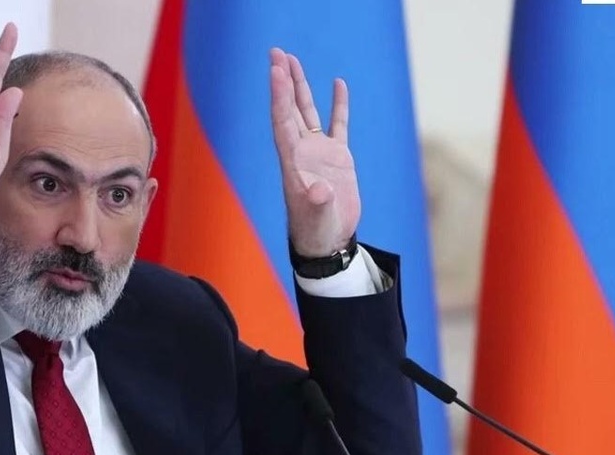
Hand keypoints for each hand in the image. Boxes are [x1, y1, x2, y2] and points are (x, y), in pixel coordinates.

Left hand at [268, 48, 360, 256]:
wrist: (327, 241)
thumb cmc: (317, 230)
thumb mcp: (318, 216)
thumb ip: (318, 201)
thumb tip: (320, 190)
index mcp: (293, 161)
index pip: (283, 121)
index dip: (279, 96)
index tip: (276, 71)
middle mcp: (302, 151)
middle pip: (289, 108)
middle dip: (283, 81)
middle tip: (276, 53)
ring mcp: (319, 153)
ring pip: (307, 112)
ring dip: (300, 87)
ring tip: (293, 60)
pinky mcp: (337, 158)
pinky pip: (336, 125)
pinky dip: (337, 106)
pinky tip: (338, 84)